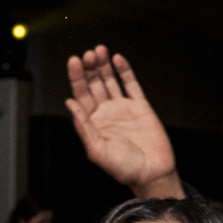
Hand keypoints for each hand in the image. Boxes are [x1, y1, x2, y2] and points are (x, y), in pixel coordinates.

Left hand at [65, 47, 182, 199]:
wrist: (152, 173)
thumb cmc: (124, 169)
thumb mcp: (97, 150)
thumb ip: (83, 126)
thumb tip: (70, 104)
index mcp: (93, 123)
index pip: (81, 95)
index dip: (77, 78)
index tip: (74, 61)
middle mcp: (106, 113)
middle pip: (94, 85)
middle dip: (90, 68)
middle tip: (88, 54)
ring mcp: (123, 108)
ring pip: (110, 81)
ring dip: (104, 66)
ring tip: (99, 50)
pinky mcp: (140, 106)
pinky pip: (131, 84)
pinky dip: (125, 71)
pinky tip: (117, 59)